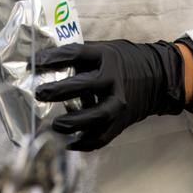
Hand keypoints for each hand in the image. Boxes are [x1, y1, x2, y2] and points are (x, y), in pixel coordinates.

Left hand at [33, 39, 185, 151]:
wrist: (158, 77)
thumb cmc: (122, 61)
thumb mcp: (103, 49)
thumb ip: (79, 56)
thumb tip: (45, 61)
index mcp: (106, 57)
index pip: (76, 54)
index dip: (54, 58)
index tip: (35, 63)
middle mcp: (113, 79)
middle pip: (85, 85)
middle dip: (59, 90)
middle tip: (39, 93)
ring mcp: (119, 102)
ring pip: (96, 116)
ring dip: (72, 122)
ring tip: (55, 125)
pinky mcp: (122, 121)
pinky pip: (102, 137)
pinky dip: (84, 143)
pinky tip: (67, 143)